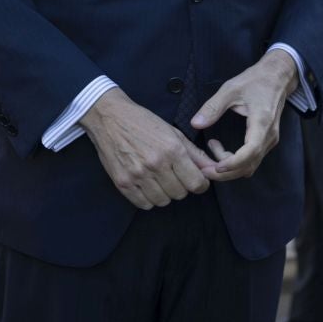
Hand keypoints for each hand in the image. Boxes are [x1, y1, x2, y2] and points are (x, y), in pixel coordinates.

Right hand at [80, 88, 214, 208]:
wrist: (110, 117)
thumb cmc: (143, 122)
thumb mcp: (173, 132)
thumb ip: (195, 153)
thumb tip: (213, 168)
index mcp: (172, 150)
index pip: (196, 183)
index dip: (200, 184)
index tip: (195, 181)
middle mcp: (156, 164)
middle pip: (180, 194)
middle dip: (181, 187)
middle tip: (173, 175)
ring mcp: (138, 175)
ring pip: (163, 201)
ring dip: (164, 193)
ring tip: (158, 179)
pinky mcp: (122, 182)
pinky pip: (143, 204)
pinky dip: (148, 198)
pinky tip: (146, 185)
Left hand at [190, 51, 296, 181]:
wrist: (277, 77)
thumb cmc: (256, 80)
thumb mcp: (231, 89)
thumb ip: (213, 107)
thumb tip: (196, 124)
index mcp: (262, 122)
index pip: (250, 151)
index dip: (233, 163)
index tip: (215, 166)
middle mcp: (269, 135)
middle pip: (249, 165)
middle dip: (226, 172)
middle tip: (204, 169)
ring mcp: (270, 140)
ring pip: (251, 165)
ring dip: (230, 168)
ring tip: (209, 157)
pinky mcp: (267, 141)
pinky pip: (252, 159)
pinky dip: (236, 163)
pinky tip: (220, 151)